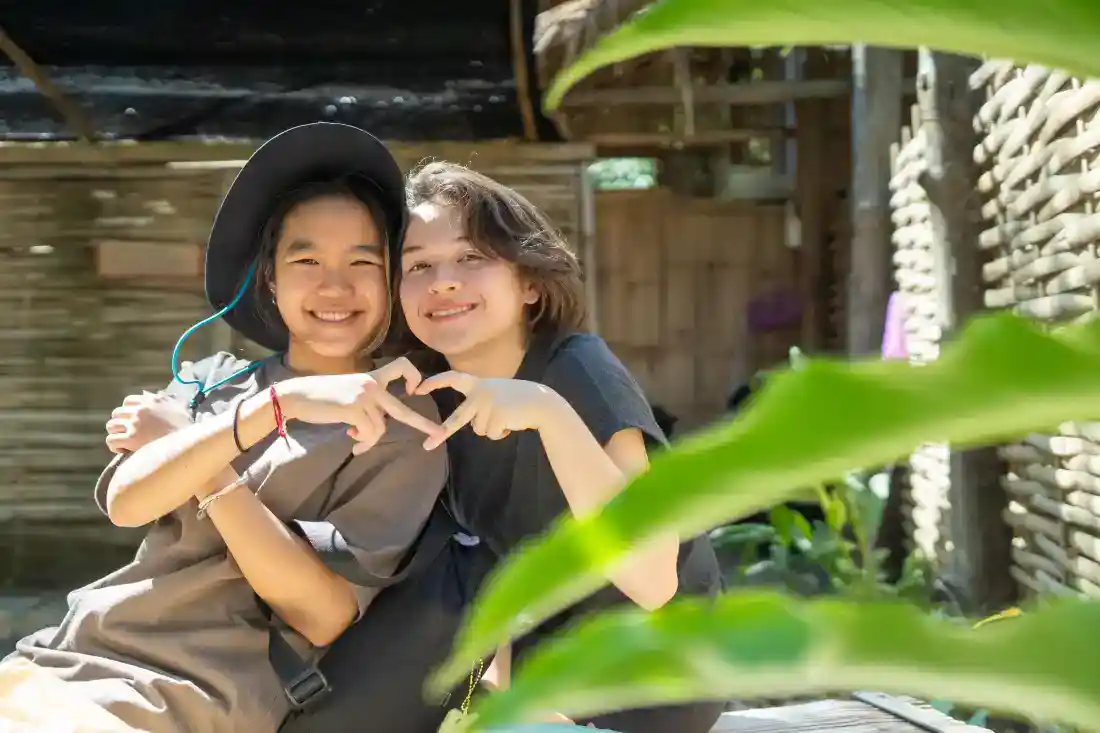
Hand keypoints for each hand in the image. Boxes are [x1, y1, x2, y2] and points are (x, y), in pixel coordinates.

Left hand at [105, 391, 191, 453]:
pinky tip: (124, 450)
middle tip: (128, 433)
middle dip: (120, 423)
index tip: (133, 420)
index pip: (128, 401)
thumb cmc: (186, 428)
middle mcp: (141, 409)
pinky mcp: (132, 439)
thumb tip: (160, 394)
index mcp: (151, 400)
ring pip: (111, 426)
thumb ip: (168, 399)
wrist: (189, 444)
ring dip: (116, 434)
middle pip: (117, 413)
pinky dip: (115, 446)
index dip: (128, 412)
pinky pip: (112, 440)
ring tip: (125, 442)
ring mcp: (135, 424)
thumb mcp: (179, 407)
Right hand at [278, 357, 442, 453]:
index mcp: (372, 377)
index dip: (413, 377)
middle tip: (438, 435)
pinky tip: (349, 436)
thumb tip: (376, 429)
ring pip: (379, 429)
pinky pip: (369, 433)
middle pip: (402, 409)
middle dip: (423, 424)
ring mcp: (364, 397)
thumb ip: (367, 404)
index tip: (415, 390)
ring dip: (368, 439)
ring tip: (354, 438)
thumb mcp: (349, 394)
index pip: (401, 366)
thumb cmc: (321, 397)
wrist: (296, 396)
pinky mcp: (355, 409)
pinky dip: (361, 440)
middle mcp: (371, 385)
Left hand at [415, 372, 562, 449]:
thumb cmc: (520, 399)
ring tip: (507, 418)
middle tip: (427, 446)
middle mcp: (480, 393)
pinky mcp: (495, 417)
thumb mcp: (497, 392)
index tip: (418, 389)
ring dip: (492, 429)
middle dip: (442, 433)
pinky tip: (511, 423)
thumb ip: (481, 400)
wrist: (541, 402)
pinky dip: (500, 434)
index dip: (435, 382)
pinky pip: (491, 434)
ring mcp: (487, 405)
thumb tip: (473, 422)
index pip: (452, 378)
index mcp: (478, 383)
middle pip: (457, 418)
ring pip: (479, 430)